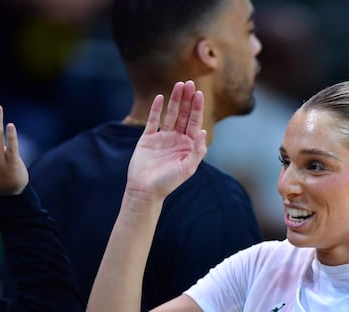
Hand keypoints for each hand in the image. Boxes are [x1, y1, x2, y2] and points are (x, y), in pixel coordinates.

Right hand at [126, 80, 206, 199]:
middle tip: (189, 83)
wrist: (145, 190)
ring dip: (175, 100)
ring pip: (170, 114)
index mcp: (188, 145)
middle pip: (183, 115)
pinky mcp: (148, 138)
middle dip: (187, 99)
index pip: (194, 122)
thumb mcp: (188, 168)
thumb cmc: (168, 182)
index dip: (197, 108)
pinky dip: (156, 109)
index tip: (198, 94)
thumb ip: (197, 151)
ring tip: (179, 85)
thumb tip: (203, 132)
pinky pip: (153, 121)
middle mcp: (177, 139)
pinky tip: (161, 97)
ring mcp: (163, 137)